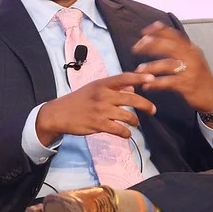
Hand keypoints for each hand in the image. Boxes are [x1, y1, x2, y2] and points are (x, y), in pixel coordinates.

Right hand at [36, 72, 156, 146]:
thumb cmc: (78, 100)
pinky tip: (126, 133)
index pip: (124, 78)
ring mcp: (101, 111)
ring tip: (135, 123)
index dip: (139, 77)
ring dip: (135, 121)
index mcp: (102, 84)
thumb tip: (132, 88)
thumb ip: (113, 88)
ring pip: (128, 116)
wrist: (59, 114)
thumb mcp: (94, 88)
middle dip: (146, 105)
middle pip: (131, 99)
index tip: (152, 78)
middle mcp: (103, 95)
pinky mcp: (98, 125)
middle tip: (153, 110)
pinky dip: (126, 133)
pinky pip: (119, 130)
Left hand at [132, 21, 212, 120]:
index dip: (159, 31)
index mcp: (192, 49)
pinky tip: (147, 86)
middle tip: (136, 48)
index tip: (144, 32)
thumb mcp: (192, 59)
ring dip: (151, 66)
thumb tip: (157, 41)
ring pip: (168, 64)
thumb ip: (179, 50)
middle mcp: (192, 57)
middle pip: (170, 46)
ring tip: (138, 70)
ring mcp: (191, 71)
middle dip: (151, 45)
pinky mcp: (188, 85)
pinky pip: (169, 82)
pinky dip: (156, 83)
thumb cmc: (199, 78)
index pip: (175, 35)